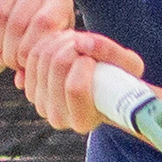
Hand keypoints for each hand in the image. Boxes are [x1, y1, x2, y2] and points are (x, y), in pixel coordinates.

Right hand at [0, 0, 74, 72]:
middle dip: (10, 50)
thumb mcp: (49, 44)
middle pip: (17, 22)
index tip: (23, 65)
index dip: (28, 50)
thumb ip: (39, 61)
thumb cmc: (45, 32)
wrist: (30, 3)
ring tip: (1, 55)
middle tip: (10, 63)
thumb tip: (20, 82)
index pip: (42, 25)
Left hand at [20, 31, 145, 134]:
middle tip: (86, 43)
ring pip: (42, 57)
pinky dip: (49, 42)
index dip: (85, 63)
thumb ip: (111, 53)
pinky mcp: (31, 88)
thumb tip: (82, 42)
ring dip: (62, 41)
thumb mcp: (130, 67)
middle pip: (57, 66)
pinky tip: (65, 44)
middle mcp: (58, 118)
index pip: (75, 88)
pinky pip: (31, 55)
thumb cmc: (123, 80)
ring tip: (78, 42)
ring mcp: (41, 104)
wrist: (105, 89)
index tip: (94, 58)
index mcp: (83, 120)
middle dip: (74, 46)